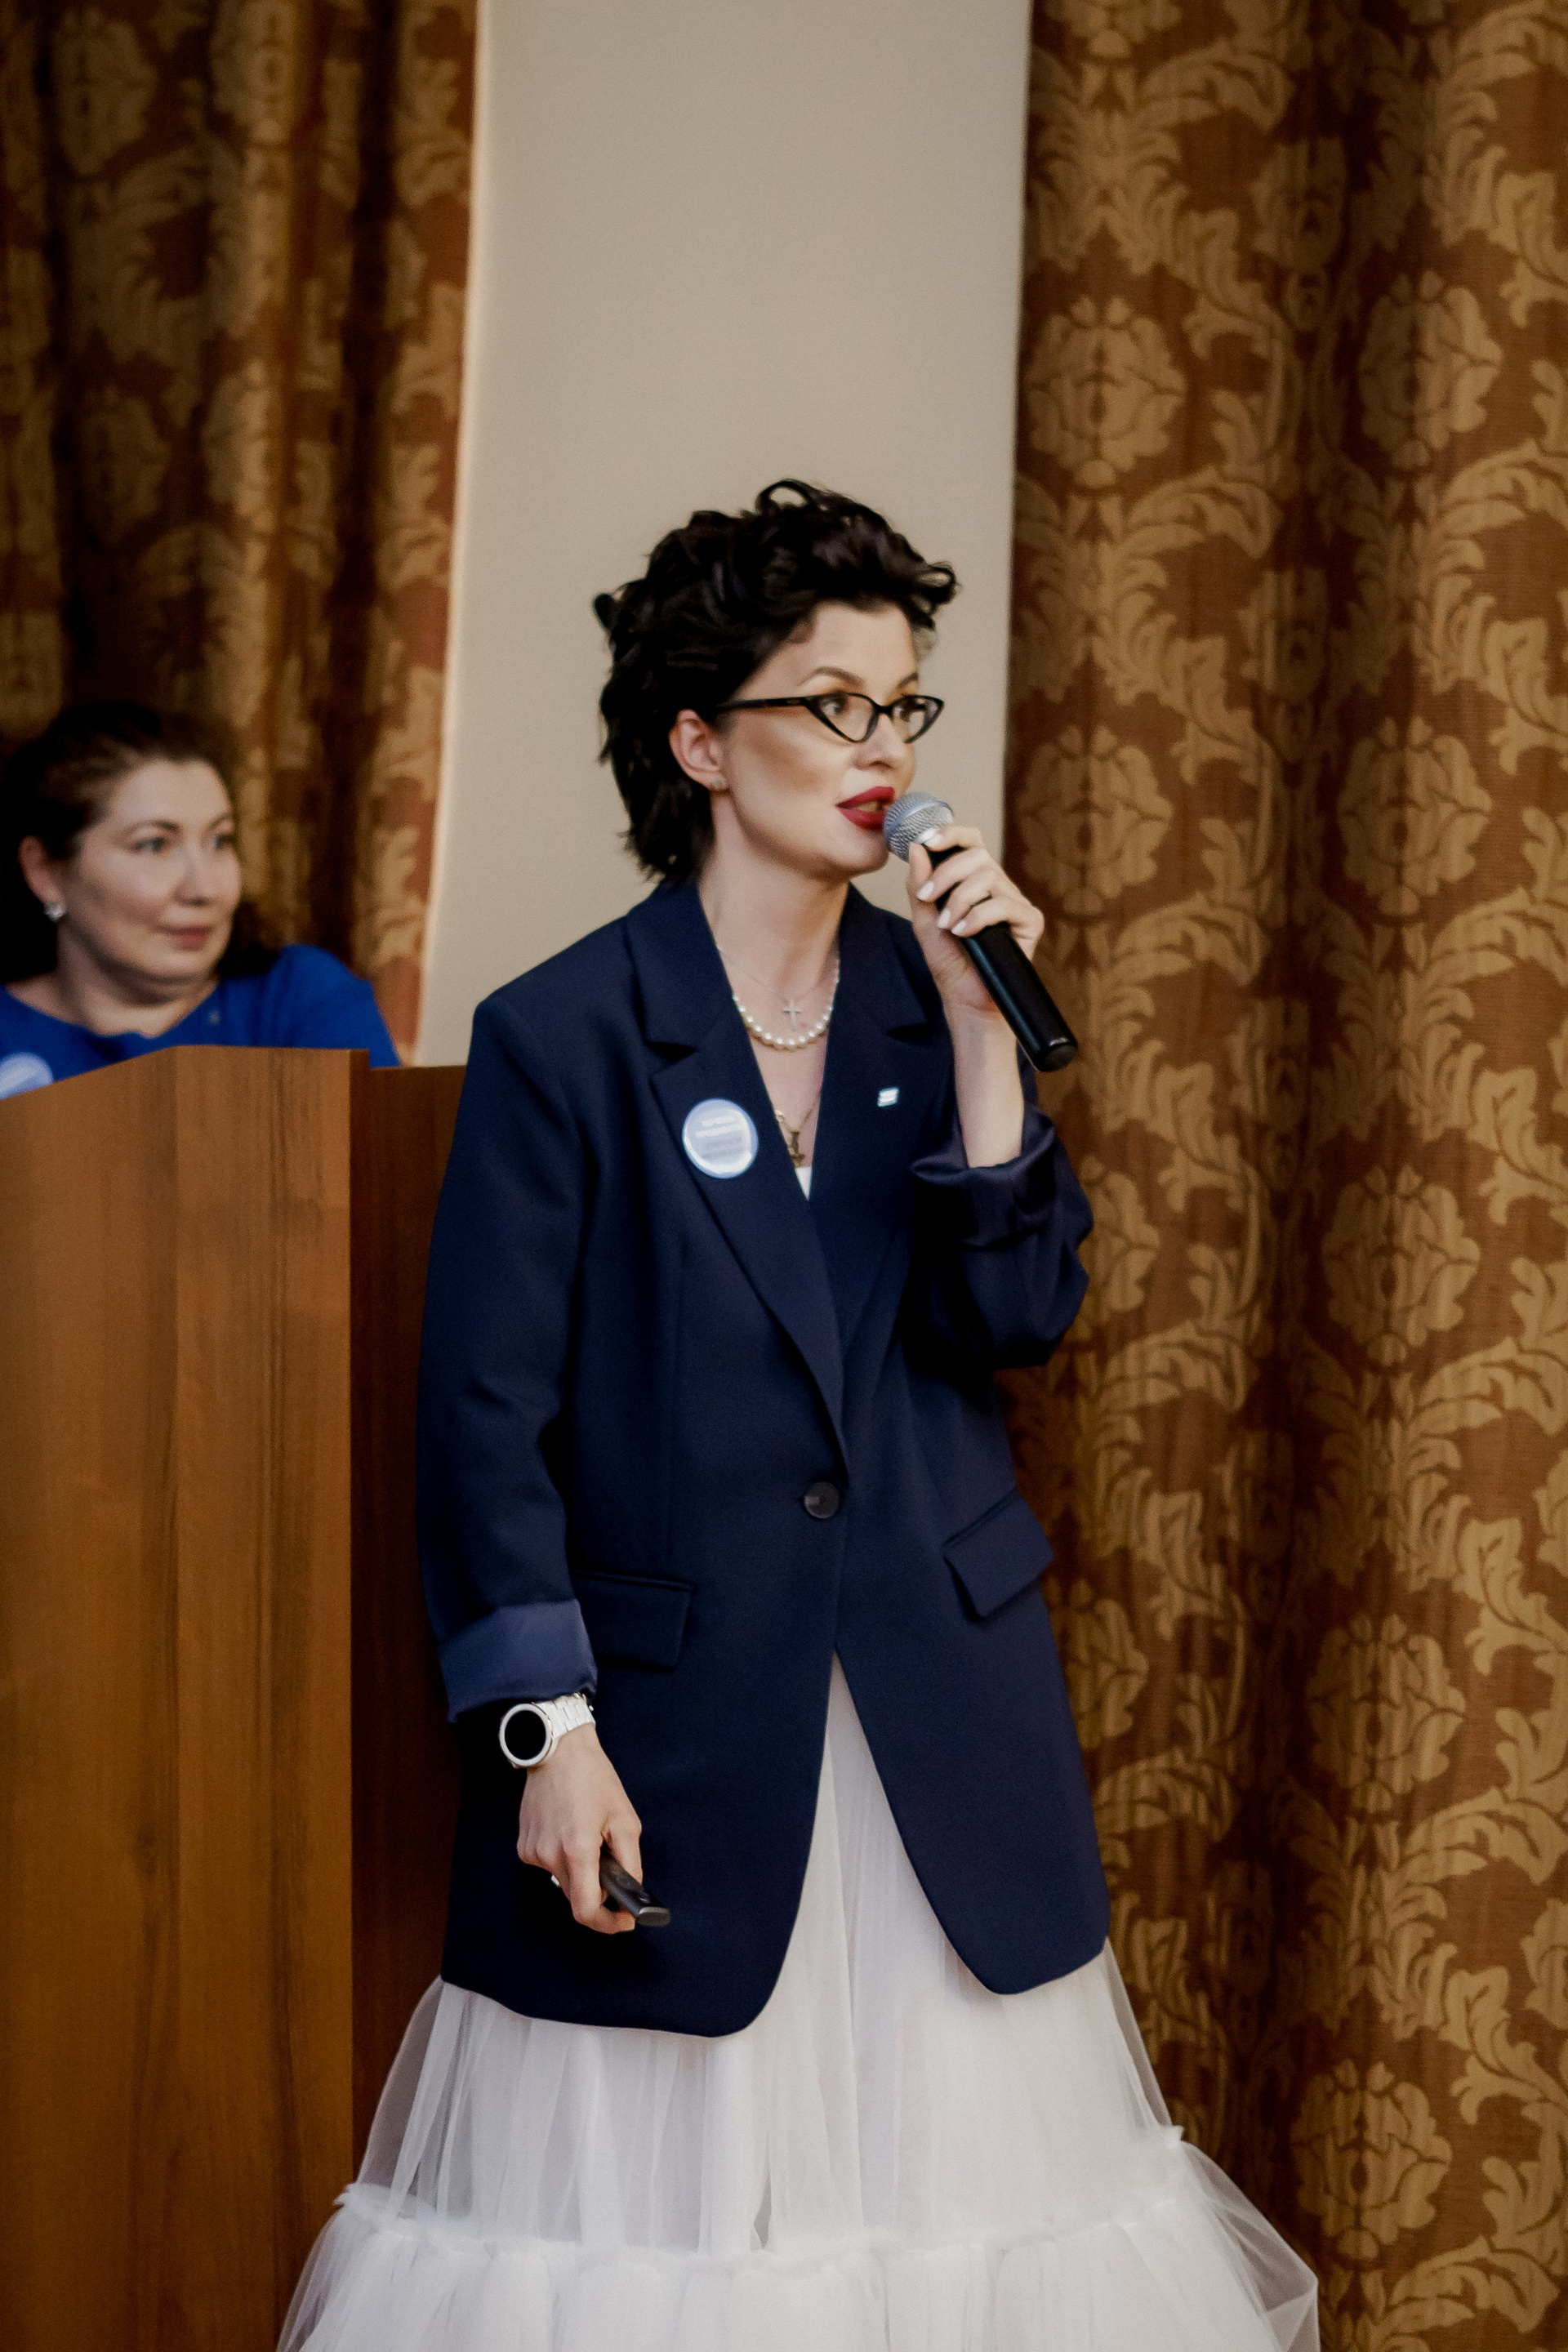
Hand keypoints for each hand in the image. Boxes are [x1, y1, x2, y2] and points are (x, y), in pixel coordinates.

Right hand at [517, 1723, 642, 1934]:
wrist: (557, 1750)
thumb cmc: (593, 1779)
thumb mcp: (624, 1819)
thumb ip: (630, 1862)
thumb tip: (632, 1893)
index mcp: (577, 1850)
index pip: (586, 1911)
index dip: (607, 1924)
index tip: (623, 1921)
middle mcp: (549, 1855)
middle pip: (576, 1896)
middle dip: (599, 1890)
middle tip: (613, 1865)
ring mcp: (532, 1853)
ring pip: (564, 1881)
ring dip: (581, 1871)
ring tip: (590, 1836)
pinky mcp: (524, 1847)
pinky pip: (550, 1866)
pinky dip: (565, 1859)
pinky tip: (570, 1830)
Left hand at [906, 828, 1043, 1019]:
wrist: (966, 1000)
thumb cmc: (949, 963)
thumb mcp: (924, 920)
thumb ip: (919, 885)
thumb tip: (916, 846)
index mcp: (975, 882)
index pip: (970, 843)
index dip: (951, 834)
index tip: (927, 841)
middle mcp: (998, 888)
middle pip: (978, 855)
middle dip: (946, 874)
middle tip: (928, 898)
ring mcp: (1015, 903)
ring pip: (989, 877)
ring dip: (960, 899)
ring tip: (948, 926)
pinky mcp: (1030, 921)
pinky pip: (1005, 904)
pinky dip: (979, 917)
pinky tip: (965, 933)